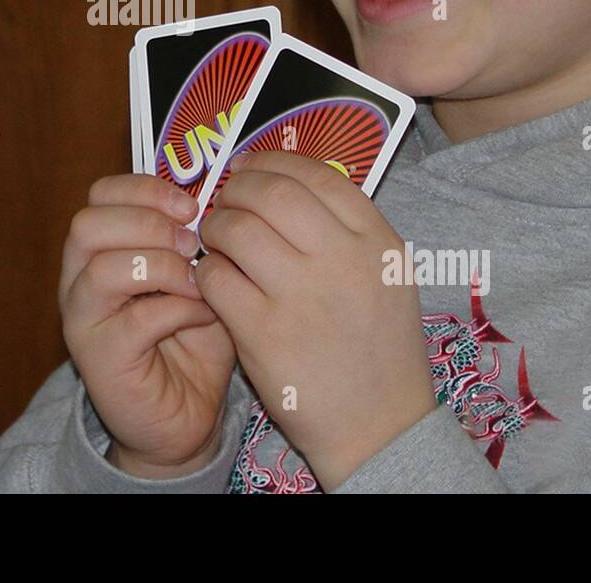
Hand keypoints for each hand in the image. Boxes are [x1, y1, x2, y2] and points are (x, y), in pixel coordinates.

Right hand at [60, 173, 237, 477]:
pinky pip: (134, 320)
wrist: (186, 414)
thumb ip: (198, 241)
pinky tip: (204, 313)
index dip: (144, 189)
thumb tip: (215, 206)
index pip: (100, 194)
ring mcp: (83, 320)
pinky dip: (178, 309)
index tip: (190, 205)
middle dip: (148, 223)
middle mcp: (78, 278)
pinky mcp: (99, 359)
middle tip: (192, 242)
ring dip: (161, 265)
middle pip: (88, 224)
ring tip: (197, 279)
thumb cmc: (192, 338)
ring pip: (102, 268)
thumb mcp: (199, 276)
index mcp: (100, 248)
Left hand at [193, 150, 435, 489]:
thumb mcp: (385, 275)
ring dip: (215, 228)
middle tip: (226, 202)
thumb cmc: (377, 346)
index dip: (273, 162)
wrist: (379, 427)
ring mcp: (303, 297)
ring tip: (215, 240)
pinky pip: (215, 278)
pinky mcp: (264, 333)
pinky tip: (214, 282)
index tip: (249, 166)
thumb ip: (346, 227)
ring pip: (235, 229)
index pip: (317, 174)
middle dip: (237, 190)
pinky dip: (206, 272)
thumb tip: (282, 179)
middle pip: (271, 193)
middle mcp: (344, 261)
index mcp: (377, 241)